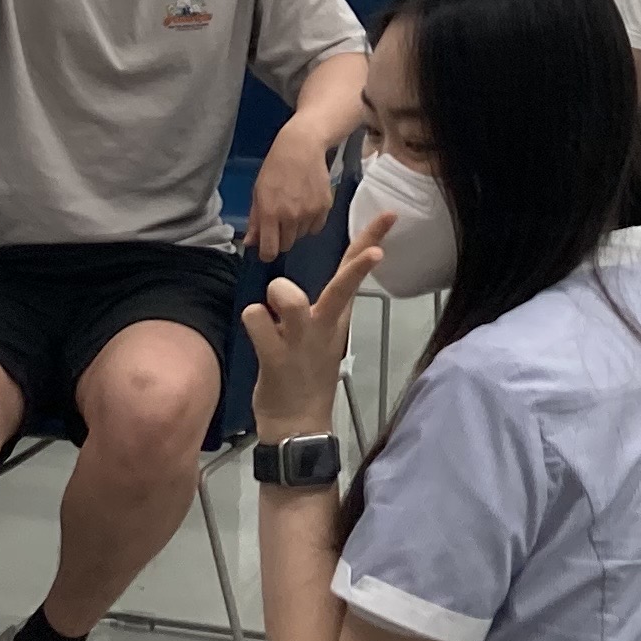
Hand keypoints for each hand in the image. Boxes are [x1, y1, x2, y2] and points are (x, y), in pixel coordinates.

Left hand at [240, 229, 386, 442]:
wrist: (298, 425)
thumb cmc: (305, 376)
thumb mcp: (320, 338)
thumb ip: (314, 308)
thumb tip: (292, 286)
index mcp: (334, 318)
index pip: (354, 273)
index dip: (370, 241)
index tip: (389, 215)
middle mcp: (323, 325)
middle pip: (342, 286)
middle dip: (357, 267)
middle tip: (375, 253)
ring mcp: (301, 341)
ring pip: (287, 296)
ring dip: (277, 295)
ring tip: (274, 315)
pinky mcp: (276, 357)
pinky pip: (255, 318)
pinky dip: (252, 320)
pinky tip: (259, 337)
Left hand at [246, 119, 336, 256]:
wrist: (302, 147)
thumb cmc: (275, 167)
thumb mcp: (258, 192)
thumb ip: (255, 221)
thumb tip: (250, 243)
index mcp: (270, 213)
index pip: (269, 250)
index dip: (267, 252)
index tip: (266, 247)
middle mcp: (291, 217)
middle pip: (286, 245)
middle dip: (281, 238)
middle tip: (280, 220)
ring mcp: (310, 213)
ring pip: (301, 236)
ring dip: (296, 228)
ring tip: (294, 206)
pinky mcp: (325, 208)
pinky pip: (316, 227)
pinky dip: (311, 222)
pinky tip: (306, 205)